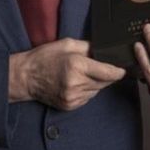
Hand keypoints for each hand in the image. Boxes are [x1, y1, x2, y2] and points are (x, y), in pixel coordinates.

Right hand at [8, 38, 125, 110]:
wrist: (25, 77)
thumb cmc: (45, 58)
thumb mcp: (68, 44)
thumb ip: (89, 47)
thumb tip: (106, 50)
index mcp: (77, 66)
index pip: (108, 72)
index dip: (119, 70)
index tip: (124, 68)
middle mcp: (76, 83)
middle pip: (105, 82)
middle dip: (107, 74)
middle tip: (101, 66)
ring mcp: (73, 97)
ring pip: (97, 90)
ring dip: (97, 83)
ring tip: (84, 73)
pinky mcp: (70, 105)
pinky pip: (88, 97)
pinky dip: (88, 90)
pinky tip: (78, 82)